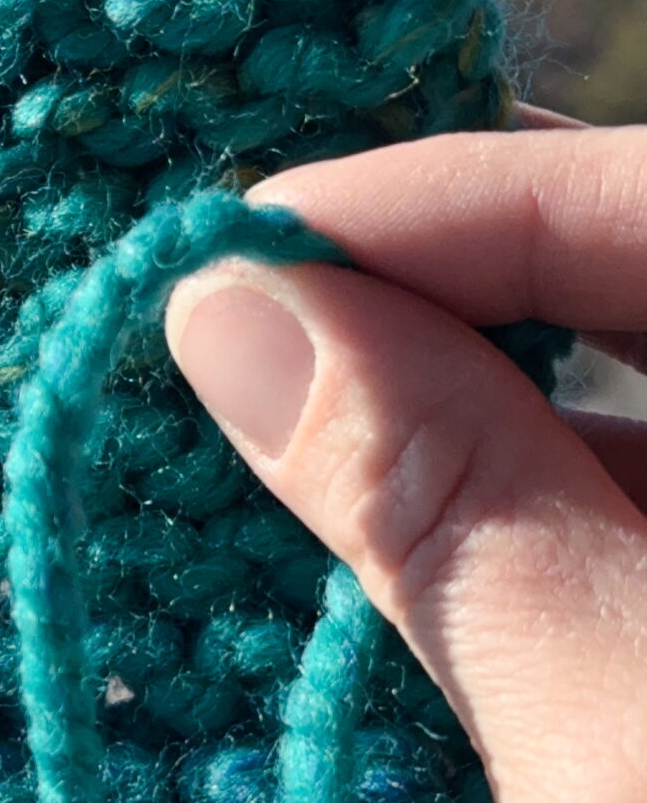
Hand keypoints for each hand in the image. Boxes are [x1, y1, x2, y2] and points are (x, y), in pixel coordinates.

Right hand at [165, 117, 646, 802]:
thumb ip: (463, 525)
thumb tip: (247, 307)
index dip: (459, 206)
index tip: (237, 244)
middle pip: (631, 314)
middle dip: (416, 306)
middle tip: (198, 324)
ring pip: (591, 458)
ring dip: (410, 449)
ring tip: (211, 442)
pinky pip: (570, 597)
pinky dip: (439, 584)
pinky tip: (301, 588)